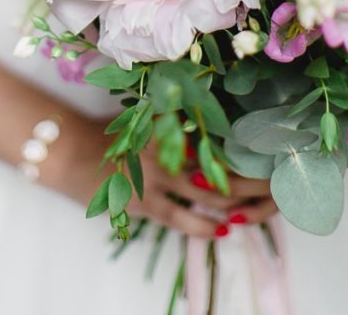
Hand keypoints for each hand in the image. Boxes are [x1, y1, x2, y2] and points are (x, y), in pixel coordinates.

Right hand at [42, 115, 275, 238]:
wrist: (69, 150)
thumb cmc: (109, 131)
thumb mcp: (143, 118)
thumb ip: (174, 120)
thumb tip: (210, 122)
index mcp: (170, 125)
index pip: (219, 141)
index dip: (249, 154)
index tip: (274, 159)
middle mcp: (168, 151)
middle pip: (223, 172)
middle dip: (254, 185)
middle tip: (278, 192)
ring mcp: (156, 179)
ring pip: (209, 197)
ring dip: (236, 207)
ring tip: (258, 212)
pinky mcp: (144, 203)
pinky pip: (182, 219)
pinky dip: (204, 226)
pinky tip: (222, 229)